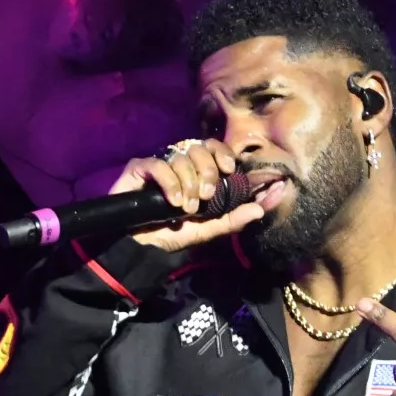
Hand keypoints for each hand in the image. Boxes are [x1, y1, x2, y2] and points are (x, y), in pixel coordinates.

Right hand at [108, 138, 264, 252]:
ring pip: (182, 156)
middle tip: (206, 197)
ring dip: (189, 183)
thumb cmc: (168, 235)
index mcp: (194, 172)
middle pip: (200, 148)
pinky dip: (170, 182)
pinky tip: (173, 201)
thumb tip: (260, 209)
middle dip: (208, 172)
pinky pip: (159, 163)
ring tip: (186, 208)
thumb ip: (231, 220)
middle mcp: (177, 163)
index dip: (222, 153)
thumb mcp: (205, 230)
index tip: (229, 169)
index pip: (213, 147)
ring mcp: (158, 163)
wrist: (135, 247)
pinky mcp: (138, 168)